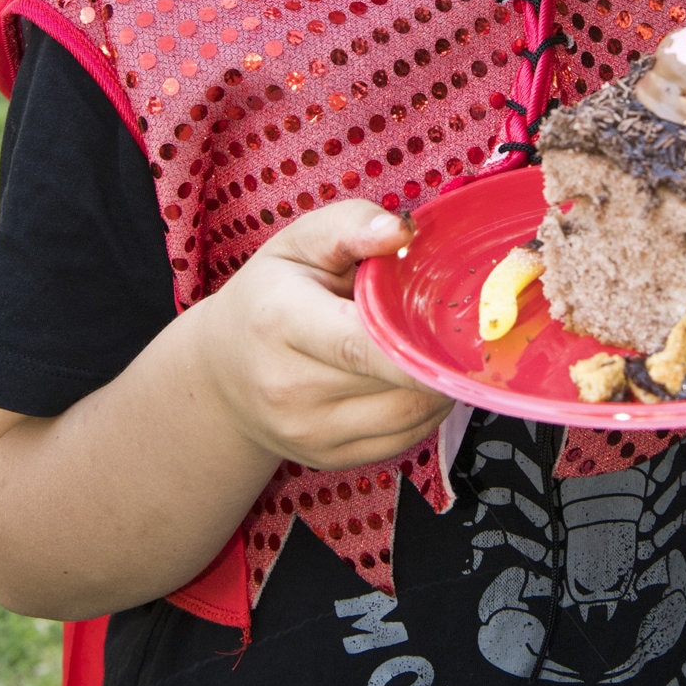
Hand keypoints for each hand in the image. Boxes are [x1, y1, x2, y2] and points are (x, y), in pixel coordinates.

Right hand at [201, 201, 453, 471]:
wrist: (222, 371)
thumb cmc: (269, 295)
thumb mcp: (299, 243)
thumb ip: (352, 225)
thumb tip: (403, 232)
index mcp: (279, 321)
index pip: (361, 343)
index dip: (419, 340)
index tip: (463, 327)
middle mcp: (288, 387)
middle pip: (396, 380)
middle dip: (437, 352)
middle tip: (454, 322)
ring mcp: (308, 432)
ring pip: (410, 415)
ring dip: (439, 383)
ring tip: (431, 346)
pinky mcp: (329, 459)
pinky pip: (405, 439)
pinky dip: (425, 408)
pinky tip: (413, 376)